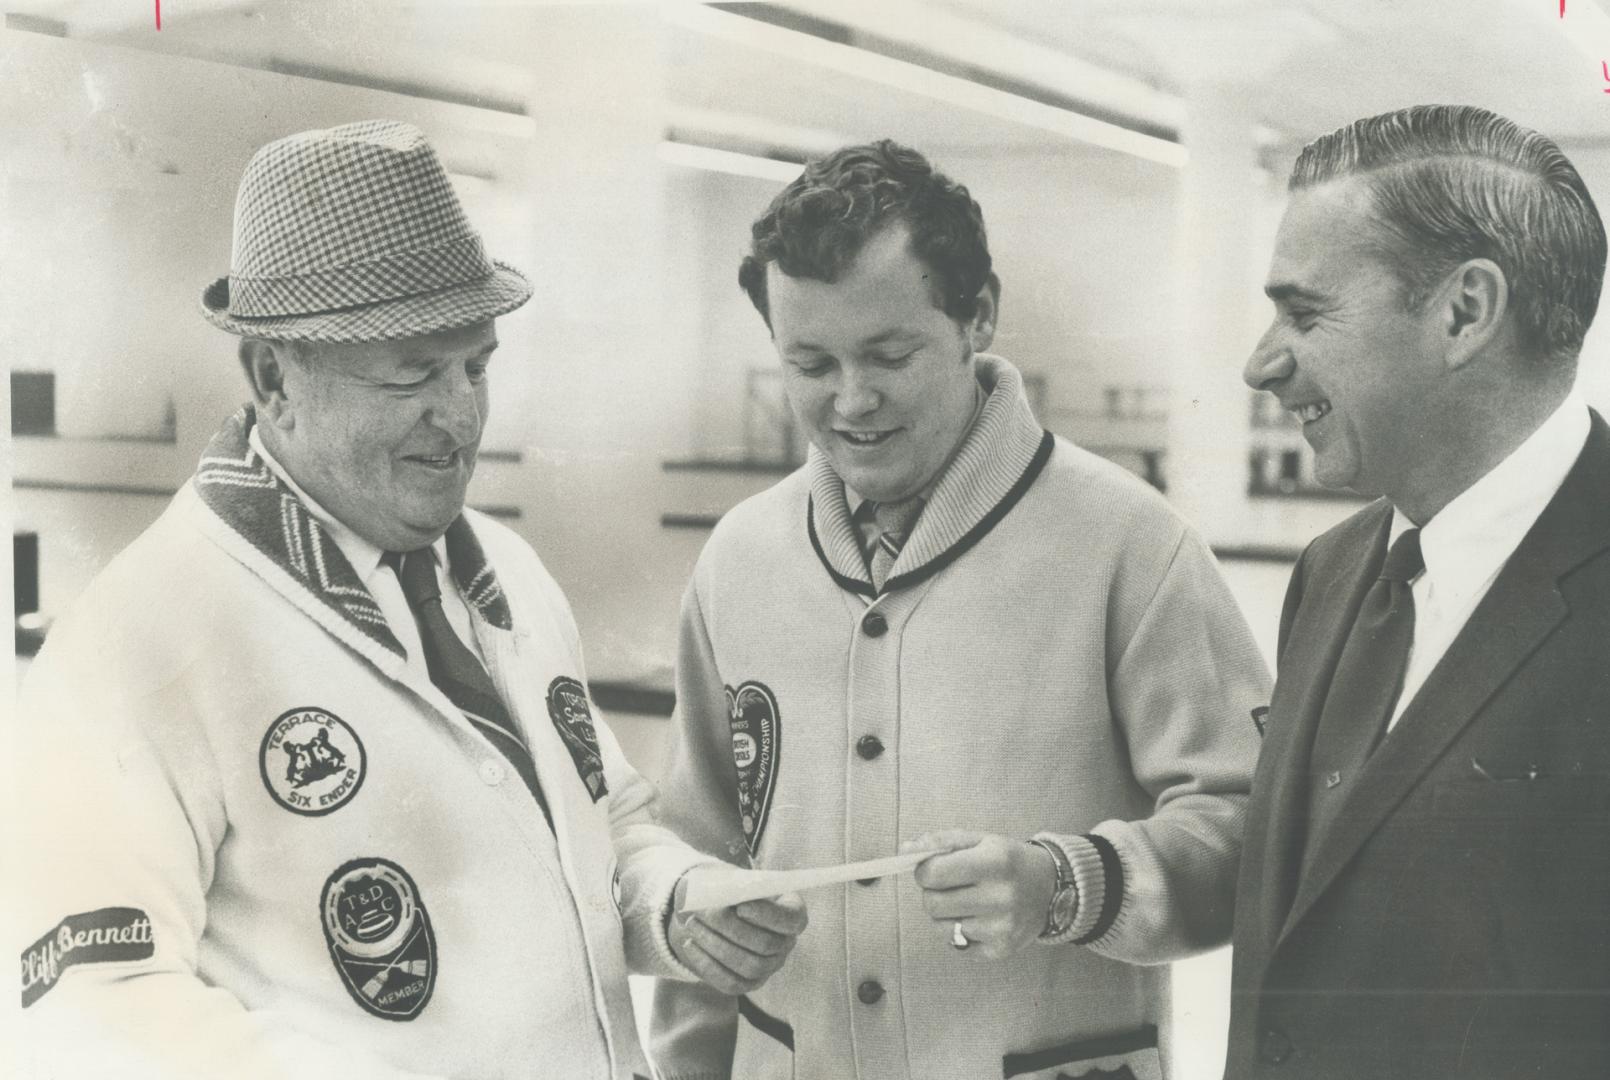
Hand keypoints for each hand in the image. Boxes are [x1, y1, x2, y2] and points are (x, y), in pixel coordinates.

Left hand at [668, 873, 807, 995]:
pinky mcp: (749, 983)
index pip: (791, 918)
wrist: (711, 907)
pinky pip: (731, 983)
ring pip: (749, 965)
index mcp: (791, 911)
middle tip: (703, 912)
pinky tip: (690, 944)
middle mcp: (786, 942)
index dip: (768, 915)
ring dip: (716, 945)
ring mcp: (770, 966)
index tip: (740, 906)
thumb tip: (724, 898)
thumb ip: (732, 886)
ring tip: (692, 924)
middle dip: (731, 929)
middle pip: (766, 944)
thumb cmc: (726, 888)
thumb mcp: (730, 879)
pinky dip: (707, 965)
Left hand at [902, 830, 1057, 959]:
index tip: (932, 869)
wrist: (1052, 889)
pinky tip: (979, 918)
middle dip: (932, 893)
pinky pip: (957, 944)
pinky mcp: (1001, 950)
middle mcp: (1000, 896)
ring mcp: (1001, 927)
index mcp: (994, 862)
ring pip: (941, 927)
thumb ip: (941, 842)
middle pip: (932, 904)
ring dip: (946, 914)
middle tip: (950, 886)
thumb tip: (905, 851)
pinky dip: (960, 932)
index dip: (924, 870)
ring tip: (967, 902)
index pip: (933, 873)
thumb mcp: (981, 840)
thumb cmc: (1009, 861)